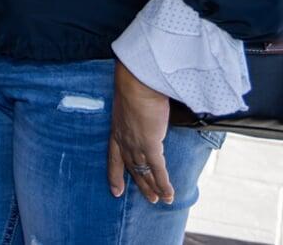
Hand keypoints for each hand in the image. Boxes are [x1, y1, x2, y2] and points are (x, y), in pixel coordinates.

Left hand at [108, 60, 172, 202]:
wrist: (137, 82)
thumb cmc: (135, 86)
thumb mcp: (130, 103)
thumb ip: (136, 112)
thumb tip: (147, 111)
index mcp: (116, 130)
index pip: (113, 157)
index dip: (115, 175)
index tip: (115, 190)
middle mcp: (124, 140)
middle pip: (131, 168)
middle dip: (140, 184)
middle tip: (149, 198)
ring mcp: (136, 144)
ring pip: (144, 172)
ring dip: (153, 188)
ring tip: (160, 200)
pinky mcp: (149, 145)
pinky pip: (158, 170)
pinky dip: (164, 184)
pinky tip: (169, 195)